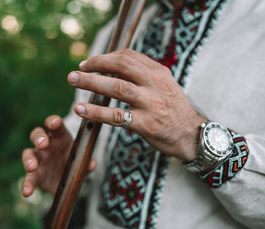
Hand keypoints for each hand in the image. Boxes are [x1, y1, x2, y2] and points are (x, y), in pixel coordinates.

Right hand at [21, 115, 95, 196]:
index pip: (56, 126)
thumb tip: (92, 164)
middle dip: (39, 138)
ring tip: (32, 166)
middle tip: (43, 144)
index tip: (55, 123)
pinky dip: (26, 184)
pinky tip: (26, 191)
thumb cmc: (73, 163)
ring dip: (29, 159)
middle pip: (38, 135)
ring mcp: (38, 159)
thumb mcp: (82, 163)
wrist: (67, 181)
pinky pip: (28, 178)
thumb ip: (86, 163)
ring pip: (28, 154)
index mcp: (60, 137)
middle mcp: (46, 145)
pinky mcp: (35, 175)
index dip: (54, 122)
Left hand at [67, 49, 205, 161]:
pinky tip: (81, 110)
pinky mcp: (146, 124)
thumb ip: (144, 75)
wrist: (191, 135)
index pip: (129, 56)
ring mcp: (151, 104)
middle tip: (77, 69)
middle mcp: (156, 84)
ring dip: (92, 82)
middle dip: (96, 65)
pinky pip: (117, 116)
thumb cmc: (173, 110)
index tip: (90, 63)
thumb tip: (114, 66)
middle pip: (121, 67)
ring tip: (73, 81)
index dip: (105, 57)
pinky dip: (96, 112)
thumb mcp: (165, 86)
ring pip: (117, 88)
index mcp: (159, 72)